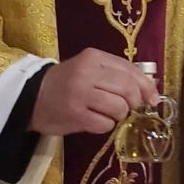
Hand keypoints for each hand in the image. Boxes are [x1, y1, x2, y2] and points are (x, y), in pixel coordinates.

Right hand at [30, 49, 157, 138]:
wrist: (31, 97)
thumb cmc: (66, 83)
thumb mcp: (89, 69)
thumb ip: (117, 74)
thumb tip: (151, 89)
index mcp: (93, 57)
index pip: (129, 70)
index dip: (146, 86)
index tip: (153, 99)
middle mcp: (87, 73)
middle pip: (127, 89)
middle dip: (134, 102)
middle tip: (129, 108)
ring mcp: (80, 94)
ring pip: (119, 107)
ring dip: (119, 115)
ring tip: (107, 113)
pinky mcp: (75, 115)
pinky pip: (105, 124)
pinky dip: (105, 125)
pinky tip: (94, 120)